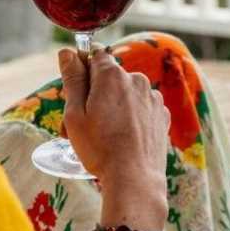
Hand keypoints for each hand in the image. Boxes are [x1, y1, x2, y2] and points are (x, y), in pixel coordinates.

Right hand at [59, 46, 169, 230]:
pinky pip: (142, 107)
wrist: (134, 178)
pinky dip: (133, 117)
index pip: (95, 55)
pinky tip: (125, 138)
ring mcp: (152, 97)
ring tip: (105, 136)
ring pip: (127, 93)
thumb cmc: (99, 148)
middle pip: (110, 77)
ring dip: (116, 106)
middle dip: (97, 93)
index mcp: (112, 75)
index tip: (76, 89)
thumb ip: (72, 79)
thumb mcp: (75, 114)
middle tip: (85, 123)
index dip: (83, 70)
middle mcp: (136, 79)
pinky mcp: (162, 114)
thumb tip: (67, 52)